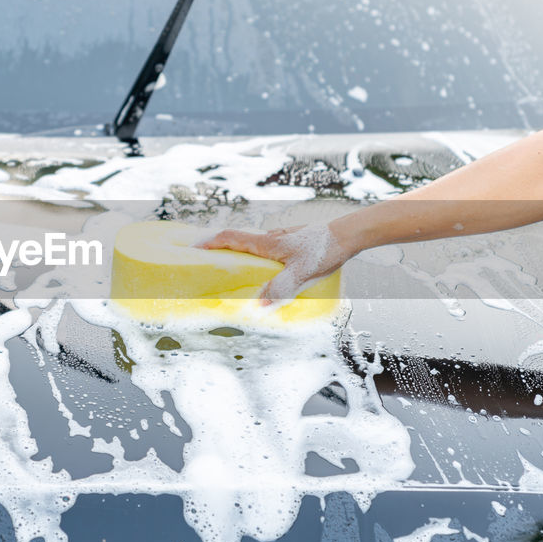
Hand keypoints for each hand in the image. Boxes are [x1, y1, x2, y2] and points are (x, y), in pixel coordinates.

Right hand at [196, 222, 350, 303]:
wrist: (349, 235)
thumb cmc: (325, 251)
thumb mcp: (302, 273)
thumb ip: (280, 289)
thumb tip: (259, 306)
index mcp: (267, 243)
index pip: (230, 238)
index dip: (209, 242)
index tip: (193, 248)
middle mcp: (272, 238)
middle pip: (238, 240)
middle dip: (219, 247)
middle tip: (207, 260)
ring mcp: (283, 238)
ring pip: (254, 244)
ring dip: (239, 251)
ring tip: (233, 267)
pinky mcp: (294, 242)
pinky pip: (268, 248)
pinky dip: (257, 255)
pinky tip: (266, 268)